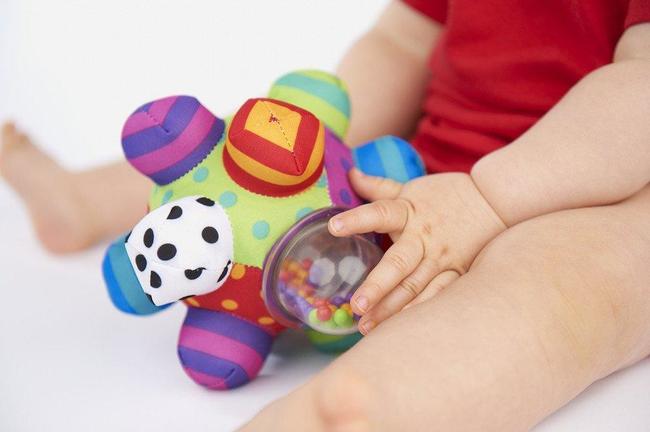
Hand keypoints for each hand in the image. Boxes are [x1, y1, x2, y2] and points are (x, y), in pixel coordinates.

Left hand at [329, 168, 505, 333]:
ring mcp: (442, 259)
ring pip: (415, 288)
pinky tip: (402, 329)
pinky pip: (438, 297)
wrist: (496, 201)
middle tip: (357, 305)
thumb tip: (349, 174)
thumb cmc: (447, 195)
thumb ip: (379, 187)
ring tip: (367, 328)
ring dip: (392, 309)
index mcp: (409, 212)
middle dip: (377, 286)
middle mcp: (424, 238)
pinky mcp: (458, 274)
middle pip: (399, 263)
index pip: (380, 213)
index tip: (333, 227)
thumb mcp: (412, 188)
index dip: (357, 219)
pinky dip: (420, 313)